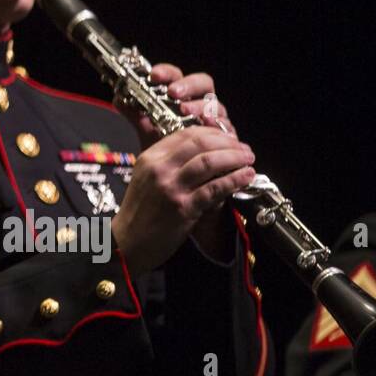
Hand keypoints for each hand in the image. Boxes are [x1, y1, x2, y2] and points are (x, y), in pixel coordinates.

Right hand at [110, 126, 255, 275]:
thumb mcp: (146, 179)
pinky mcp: (183, 208)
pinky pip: (214, 188)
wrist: (126, 243)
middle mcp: (159, 168)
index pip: (185, 134)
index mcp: (150, 158)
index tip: (228, 138)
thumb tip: (203, 154)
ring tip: (249, 160)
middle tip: (244, 148)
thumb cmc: (139, 213)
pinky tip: (246, 177)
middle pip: (200, 143)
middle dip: (228, 143)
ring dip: (235, 158)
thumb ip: (169, 165)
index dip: (212, 133)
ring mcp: (171, 187)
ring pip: (209, 162)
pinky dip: (234, 180)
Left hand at [115, 62, 236, 148]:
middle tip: (173, 92)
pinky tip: (206, 125)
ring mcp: (215, 118)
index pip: (176, 76)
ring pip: (214, 103)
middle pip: (203, 83)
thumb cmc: (167, 149)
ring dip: (200, 105)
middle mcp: (200, 104)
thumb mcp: (148, 131)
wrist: (180, 176)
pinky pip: (225, 126)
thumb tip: (118, 98)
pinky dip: (216, 124)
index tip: (154, 76)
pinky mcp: (226, 135)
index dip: (167, 72)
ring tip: (186, 111)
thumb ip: (135, 115)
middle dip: (188, 85)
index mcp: (181, 97)